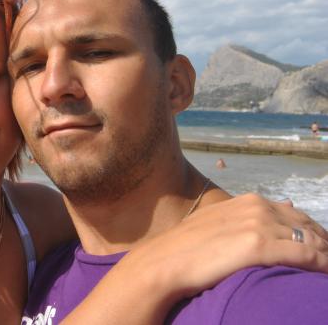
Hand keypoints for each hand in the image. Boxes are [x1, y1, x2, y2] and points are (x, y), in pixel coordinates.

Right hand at [124, 193, 327, 300]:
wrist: (165, 262)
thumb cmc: (187, 248)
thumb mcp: (218, 222)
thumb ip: (249, 216)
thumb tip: (287, 205)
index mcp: (249, 201)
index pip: (296, 216)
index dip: (313, 234)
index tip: (321, 251)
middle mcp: (258, 208)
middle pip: (309, 226)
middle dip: (324, 244)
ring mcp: (259, 225)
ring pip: (312, 241)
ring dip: (326, 256)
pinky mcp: (260, 246)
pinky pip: (306, 256)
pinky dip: (323, 266)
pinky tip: (327, 275)